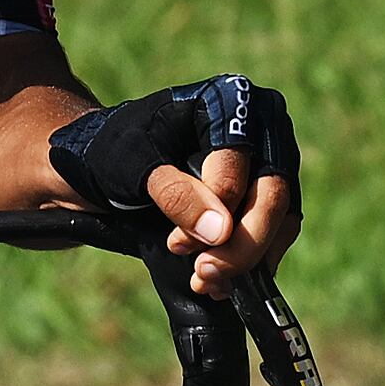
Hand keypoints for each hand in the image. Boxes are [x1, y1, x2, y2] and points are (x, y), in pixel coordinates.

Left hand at [49, 75, 298, 294]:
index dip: (216, 211)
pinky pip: (274, 236)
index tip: (178, 244)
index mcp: (229, 102)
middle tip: (203, 274)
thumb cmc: (116, 151)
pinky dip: (248, 264)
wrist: (104, 166)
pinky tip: (217, 284)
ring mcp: (267, 165)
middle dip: (239, 246)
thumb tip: (220, 230)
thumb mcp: (132, 164)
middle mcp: (260, 130)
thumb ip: (174, 192)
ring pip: (280, 222)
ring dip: (245, 261)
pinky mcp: (265, 199)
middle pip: (272, 196)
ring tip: (204, 282)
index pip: (241, 167)